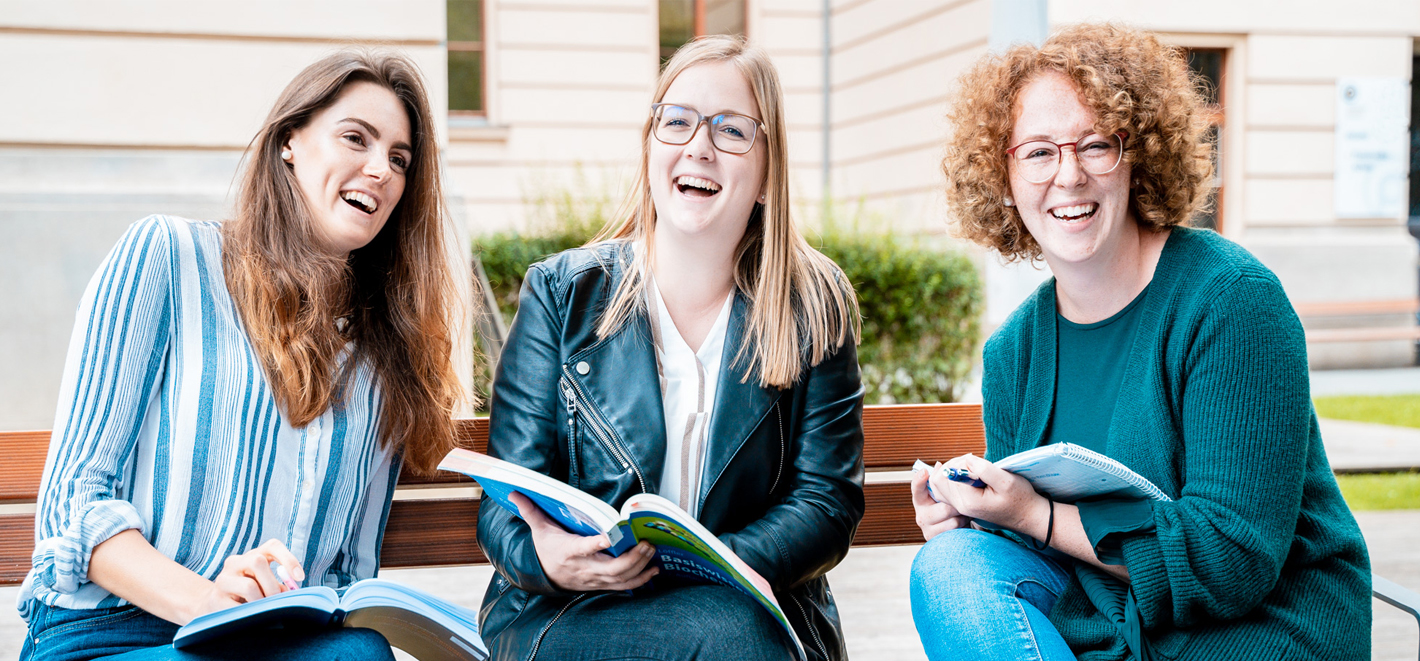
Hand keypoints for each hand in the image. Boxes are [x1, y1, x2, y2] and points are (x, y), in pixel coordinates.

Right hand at [197, 539, 305, 617]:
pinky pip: (238, 606)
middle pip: (258, 561)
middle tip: (277, 599)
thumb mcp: (264, 586)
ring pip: (249, 585)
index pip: (272, 546)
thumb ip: (278, 586)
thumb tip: (290, 593)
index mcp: (252, 555)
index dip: (289, 559)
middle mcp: (236, 562)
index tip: (299, 577)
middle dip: (272, 584)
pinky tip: (250, 615)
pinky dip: (249, 613)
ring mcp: (223, 579)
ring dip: (261, 601)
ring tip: (261, 609)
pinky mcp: (216, 598)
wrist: (212, 604)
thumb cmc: (247, 594)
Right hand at [510, 492, 657, 591]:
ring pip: (621, 579)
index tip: (611, 536)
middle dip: (631, 557)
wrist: (545, 577)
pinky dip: (641, 579)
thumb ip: (531, 511)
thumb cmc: (547, 550)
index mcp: (569, 552)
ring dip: (640, 567)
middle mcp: (584, 568)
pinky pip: (625, 586)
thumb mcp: (539, 530)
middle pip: (611, 568)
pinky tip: (654, 568)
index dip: (597, 544)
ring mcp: (595, 579)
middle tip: (646, 542)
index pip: (584, 548)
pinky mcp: (602, 585)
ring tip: (653, 551)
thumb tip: (515, 492)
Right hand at [910, 465, 970, 540]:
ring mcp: (928, 529)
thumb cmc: (949, 509)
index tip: (925, 472)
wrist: (954, 533)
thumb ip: (941, 482)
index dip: (919, 480)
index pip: (916, 488)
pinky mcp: (937, 540)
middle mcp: (921, 515)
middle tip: (963, 502)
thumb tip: (939, 465)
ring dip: (962, 515)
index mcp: (921, 500)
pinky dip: (963, 526)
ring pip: (952, 520)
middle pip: (944, 508)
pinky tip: (962, 523)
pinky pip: (955, 530)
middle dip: (957, 505)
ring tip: (963, 513)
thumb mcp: (945, 495)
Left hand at [934, 454, 1049, 538]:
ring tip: (971, 467)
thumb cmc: (1020, 498)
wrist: (1026, 515)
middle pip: (940, 479)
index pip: (950, 474)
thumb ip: (983, 469)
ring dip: (952, 470)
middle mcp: (960, 506)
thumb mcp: (1006, 481)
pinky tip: (963, 473)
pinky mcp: (961, 504)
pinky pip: (944, 490)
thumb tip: (966, 460)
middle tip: (974, 462)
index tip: (978, 462)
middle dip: (955, 464)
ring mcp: (959, 506)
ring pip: (939, 483)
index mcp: (969, 501)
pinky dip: (950, 478)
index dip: (962, 462)